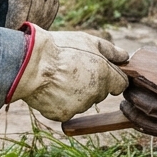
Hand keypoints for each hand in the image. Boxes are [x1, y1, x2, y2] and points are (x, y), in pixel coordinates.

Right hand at [9, 26, 129, 120]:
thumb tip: (126, 56)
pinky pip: (66, 109)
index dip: (111, 76)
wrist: (30, 63)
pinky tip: (51, 89)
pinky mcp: (63, 115)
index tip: (100, 71)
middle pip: (100, 92)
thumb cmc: (60, 48)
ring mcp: (79, 106)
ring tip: (59, 77)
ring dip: (75, 93)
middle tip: (73, 69)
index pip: (120, 84)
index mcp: (105, 76)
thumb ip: (111, 51)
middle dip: (92, 84)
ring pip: (82, 101)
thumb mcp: (89, 40)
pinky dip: (60, 102)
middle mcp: (95, 94)